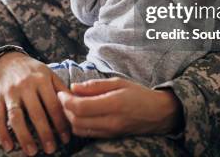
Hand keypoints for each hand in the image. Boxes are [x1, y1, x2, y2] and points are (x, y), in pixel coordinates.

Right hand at [0, 52, 70, 154]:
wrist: (7, 60)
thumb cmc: (32, 71)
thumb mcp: (49, 74)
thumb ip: (62, 90)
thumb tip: (77, 106)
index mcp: (42, 79)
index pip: (53, 105)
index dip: (60, 123)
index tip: (65, 138)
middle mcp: (25, 85)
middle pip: (36, 113)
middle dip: (45, 133)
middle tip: (51, 149)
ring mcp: (10, 92)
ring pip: (16, 117)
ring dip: (24, 136)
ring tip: (32, 151)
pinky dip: (2, 133)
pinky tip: (9, 147)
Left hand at [57, 77, 181, 137]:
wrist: (158, 113)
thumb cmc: (138, 94)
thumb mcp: (118, 82)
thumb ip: (94, 86)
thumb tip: (73, 87)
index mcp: (114, 104)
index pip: (80, 107)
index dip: (66, 100)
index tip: (61, 92)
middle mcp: (111, 121)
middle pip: (76, 121)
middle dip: (65, 110)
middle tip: (64, 98)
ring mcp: (110, 132)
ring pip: (79, 130)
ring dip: (70, 118)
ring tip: (71, 105)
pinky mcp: (109, 137)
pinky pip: (87, 134)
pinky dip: (78, 125)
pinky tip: (80, 114)